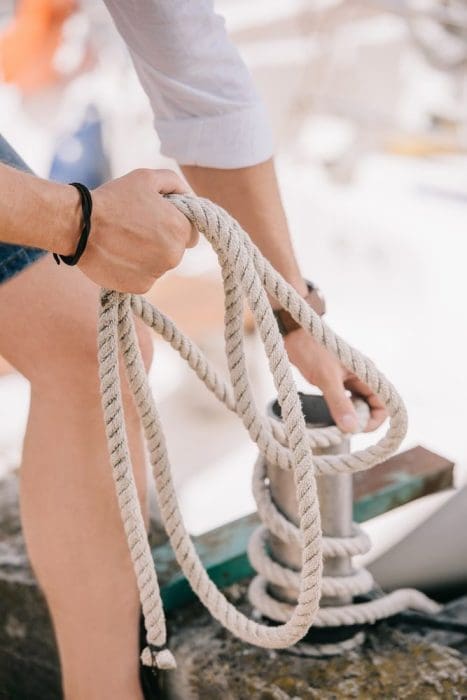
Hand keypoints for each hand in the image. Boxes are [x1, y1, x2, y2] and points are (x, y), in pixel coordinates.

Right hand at [59, 169, 197, 292]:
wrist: (79, 226)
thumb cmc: (114, 199)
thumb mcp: (147, 178)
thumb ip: (175, 183)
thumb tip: (189, 196)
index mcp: (180, 230)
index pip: (190, 232)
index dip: (174, 224)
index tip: (156, 219)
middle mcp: (174, 256)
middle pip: (175, 250)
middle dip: (162, 240)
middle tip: (136, 228)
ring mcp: (157, 273)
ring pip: (159, 265)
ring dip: (148, 256)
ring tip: (124, 241)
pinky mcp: (140, 287)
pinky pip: (144, 277)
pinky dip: (134, 270)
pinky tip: (119, 255)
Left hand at [284, 327, 386, 432]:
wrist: (294, 336)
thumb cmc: (312, 351)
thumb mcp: (326, 379)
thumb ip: (339, 403)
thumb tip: (352, 429)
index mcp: (368, 373)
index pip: (385, 404)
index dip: (374, 420)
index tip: (355, 427)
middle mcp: (364, 378)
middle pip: (373, 408)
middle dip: (360, 420)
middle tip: (341, 425)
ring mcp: (352, 380)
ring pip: (360, 406)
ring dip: (350, 416)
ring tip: (334, 420)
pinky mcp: (339, 383)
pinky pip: (348, 402)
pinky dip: (341, 411)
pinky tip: (330, 413)